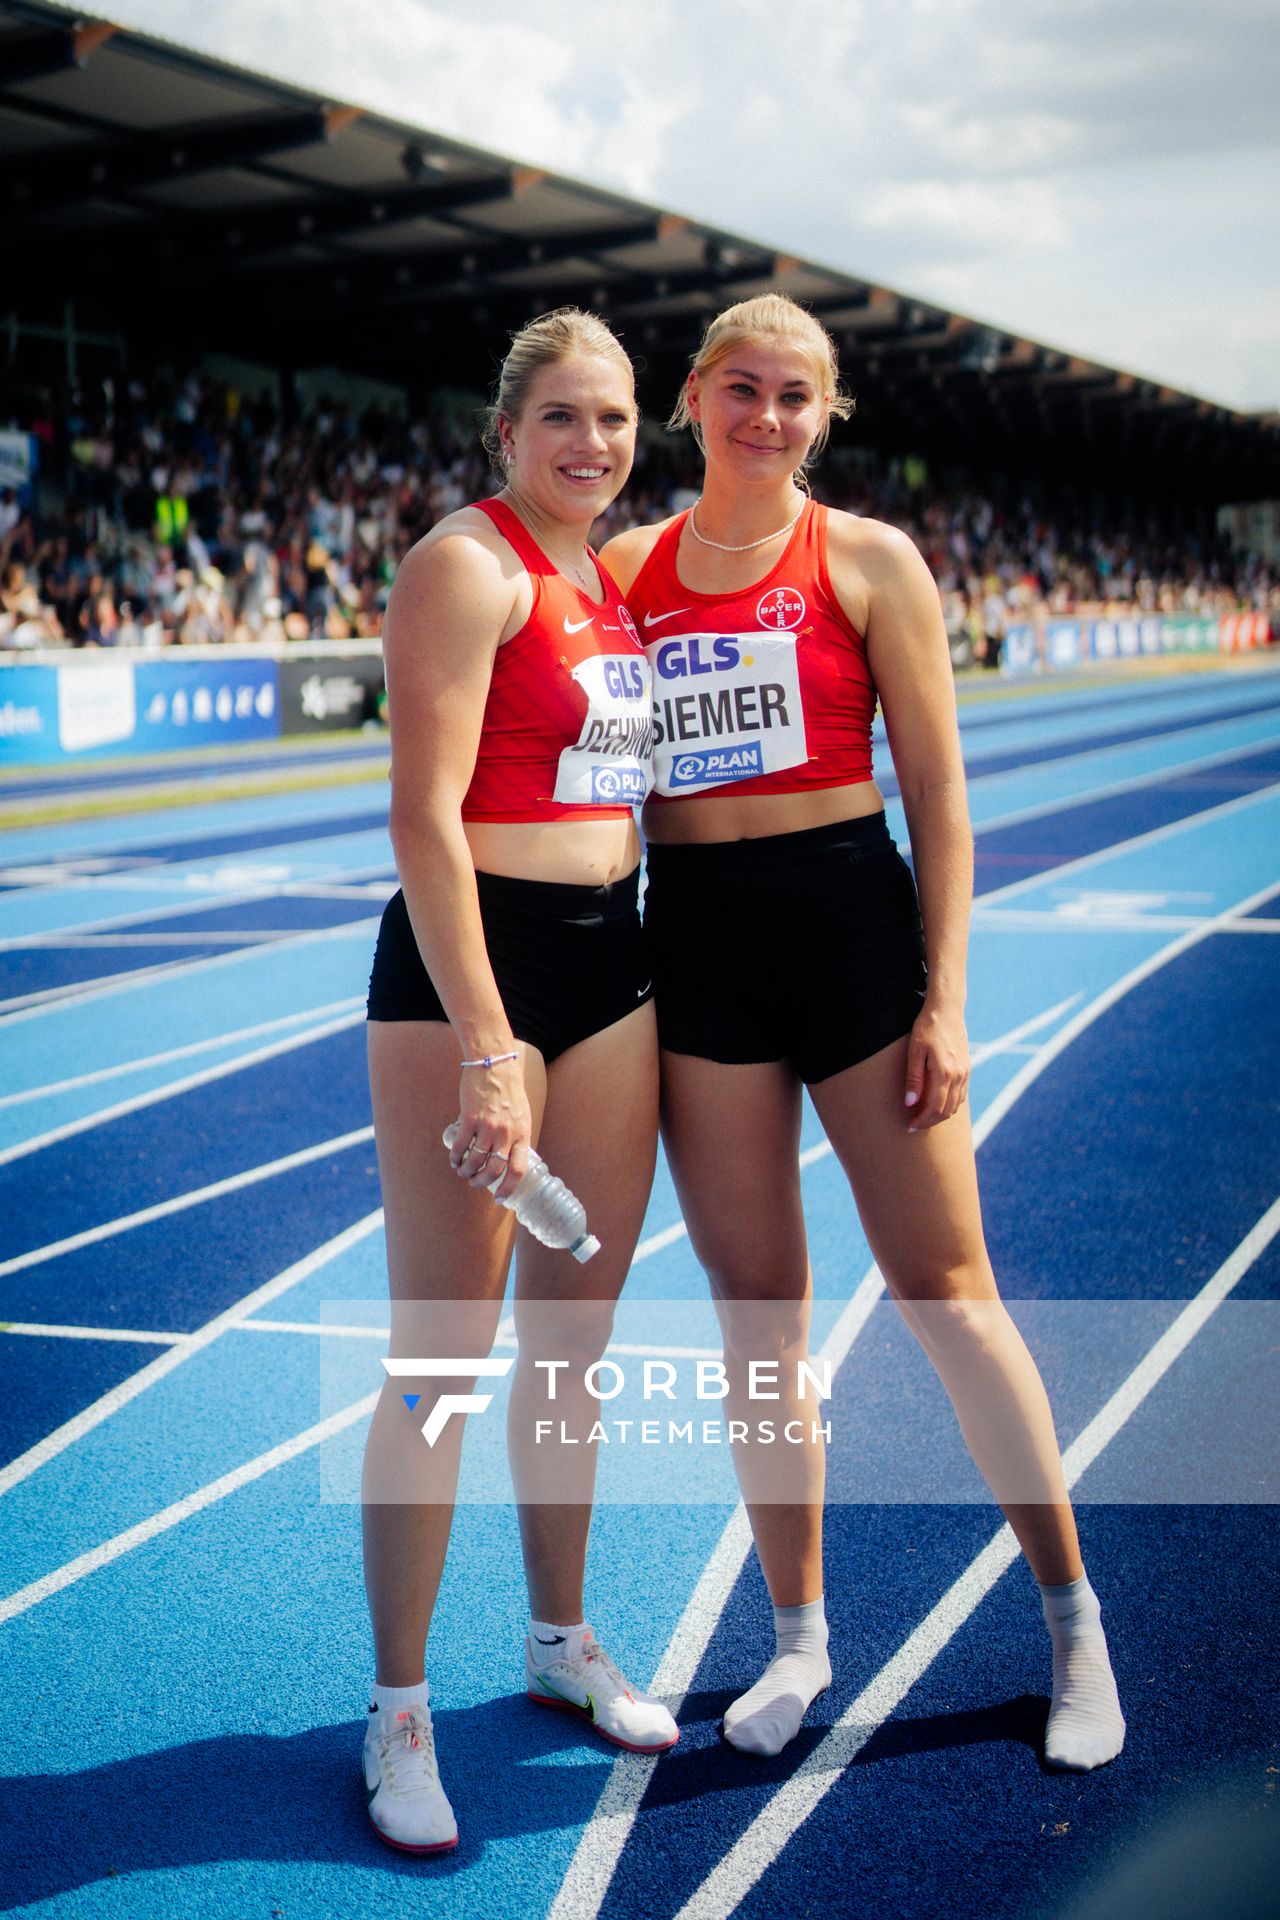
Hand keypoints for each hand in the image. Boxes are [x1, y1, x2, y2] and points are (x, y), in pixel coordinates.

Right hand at [448, 1054, 531, 1197]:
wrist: (494, 1065)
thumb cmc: (509, 1090)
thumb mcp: (522, 1115)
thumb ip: (517, 1135)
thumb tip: (510, 1156)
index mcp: (522, 1134)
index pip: (518, 1170)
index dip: (509, 1188)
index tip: (500, 1198)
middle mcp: (506, 1133)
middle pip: (494, 1170)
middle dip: (482, 1182)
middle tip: (475, 1183)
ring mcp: (487, 1126)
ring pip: (475, 1161)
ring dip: (466, 1171)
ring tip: (462, 1171)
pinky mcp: (470, 1118)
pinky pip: (461, 1146)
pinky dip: (456, 1157)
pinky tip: (454, 1159)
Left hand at [903, 1000, 969, 1130]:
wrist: (947, 1010)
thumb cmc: (927, 1028)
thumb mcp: (915, 1051)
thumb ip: (914, 1079)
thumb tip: (910, 1103)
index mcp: (945, 1073)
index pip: (934, 1107)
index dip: (921, 1120)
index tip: (909, 1125)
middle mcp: (958, 1076)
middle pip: (946, 1111)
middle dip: (930, 1122)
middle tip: (914, 1125)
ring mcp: (965, 1073)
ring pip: (956, 1105)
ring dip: (940, 1115)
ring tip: (923, 1117)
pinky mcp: (967, 1069)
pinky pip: (961, 1095)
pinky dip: (950, 1105)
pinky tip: (937, 1104)